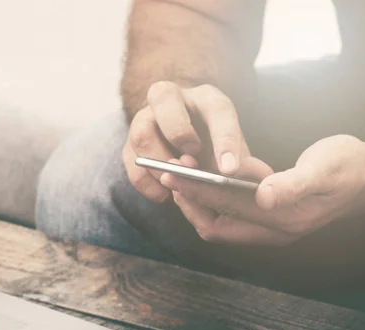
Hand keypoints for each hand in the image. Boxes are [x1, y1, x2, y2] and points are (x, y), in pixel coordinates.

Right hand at [123, 81, 249, 203]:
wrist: (195, 153)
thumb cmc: (218, 152)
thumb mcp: (233, 155)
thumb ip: (231, 165)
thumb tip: (224, 182)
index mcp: (208, 99)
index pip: (217, 110)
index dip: (224, 140)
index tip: (230, 170)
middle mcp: (173, 99)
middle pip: (163, 98)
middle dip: (178, 132)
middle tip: (191, 163)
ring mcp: (147, 118)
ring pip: (141, 132)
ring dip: (159, 163)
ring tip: (177, 186)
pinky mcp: (132, 142)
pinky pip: (131, 159)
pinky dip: (146, 182)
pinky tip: (164, 195)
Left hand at [162, 135, 364, 244]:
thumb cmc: (349, 169)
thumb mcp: (325, 170)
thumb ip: (294, 185)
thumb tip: (265, 196)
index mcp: (284, 220)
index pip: (227, 210)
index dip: (198, 192)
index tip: (172, 173)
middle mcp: (274, 230)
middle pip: (217, 224)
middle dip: (190, 201)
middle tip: (167, 174)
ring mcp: (273, 226)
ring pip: (222, 222)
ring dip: (199, 201)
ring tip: (180, 174)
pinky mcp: (273, 216)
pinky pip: (233, 214)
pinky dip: (215, 198)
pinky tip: (208, 175)